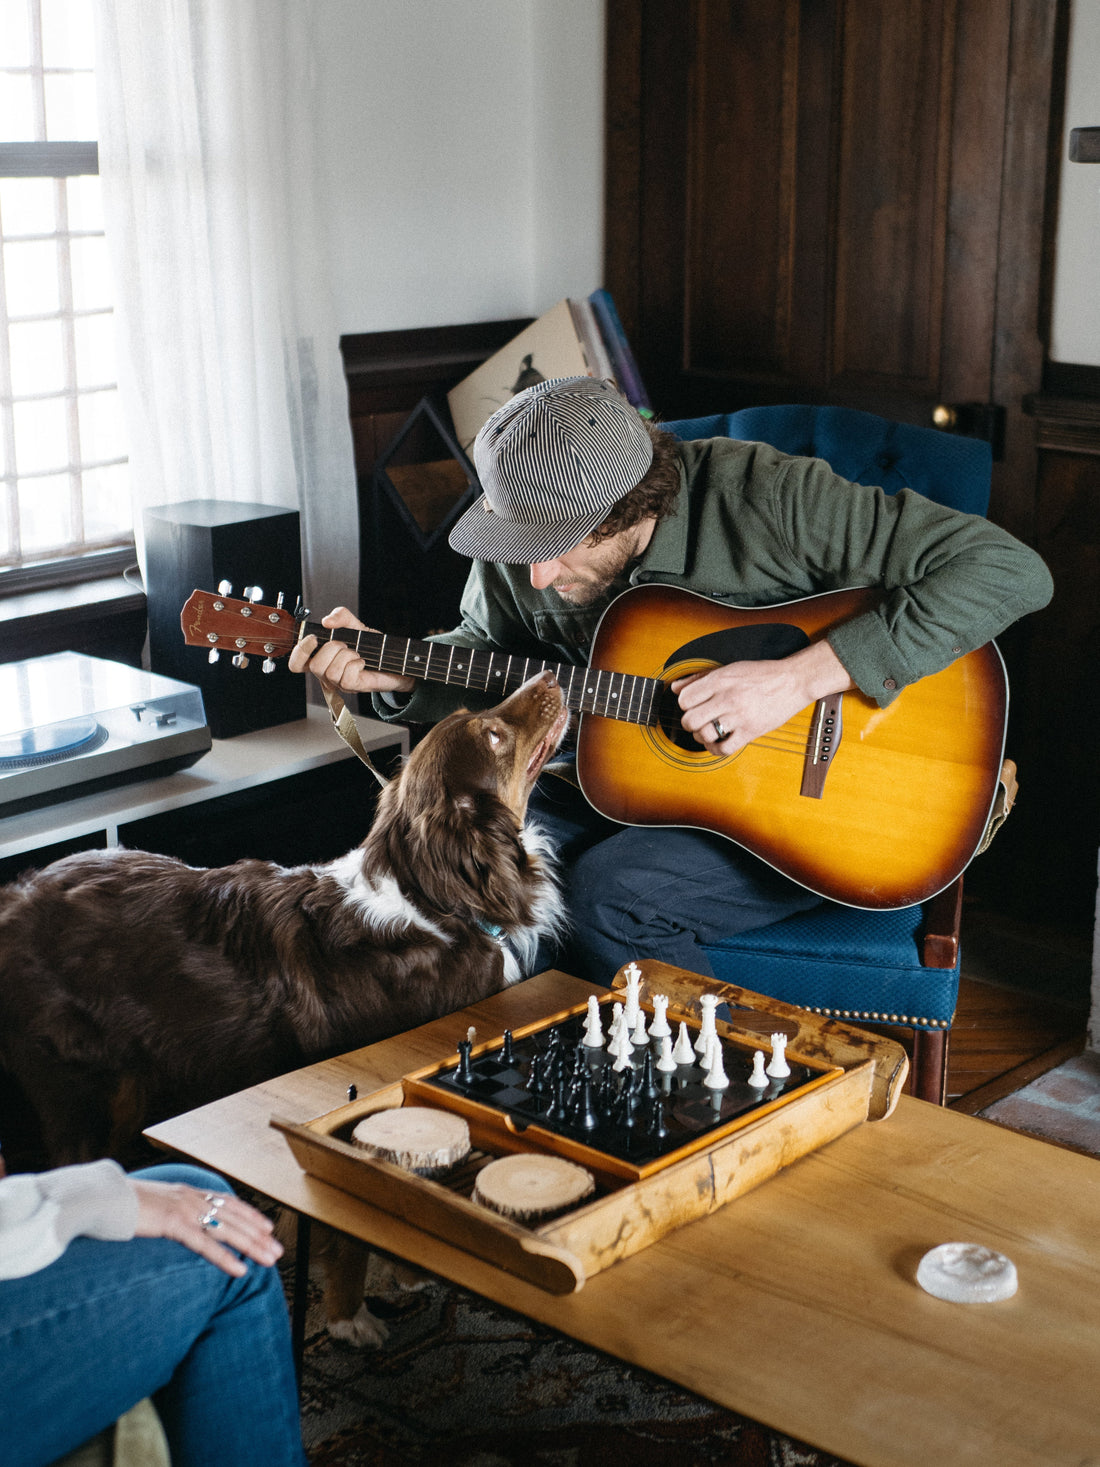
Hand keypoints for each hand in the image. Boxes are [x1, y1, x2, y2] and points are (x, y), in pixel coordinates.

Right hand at [131, 1180, 282, 1276]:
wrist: (101, 1195)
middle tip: (277, 1249)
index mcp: (187, 1192)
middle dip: (258, 1234)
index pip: (227, 1202)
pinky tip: (240, 1270)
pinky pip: (205, 1245)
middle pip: (234, 1217)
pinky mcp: (174, 1224)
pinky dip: (225, 1258)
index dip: (249, 1215)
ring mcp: (184, 1210)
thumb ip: (165, 1211)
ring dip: (251, 1246)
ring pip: (227, 1230)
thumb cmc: (119, 1203)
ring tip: (269, 1260)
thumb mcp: (149, 1204)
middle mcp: (191, 1198)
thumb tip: (169, 1218)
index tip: (267, 1226)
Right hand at [287, 606, 414, 696]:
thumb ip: (341, 617)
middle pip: (314, 666)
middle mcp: (326, 674)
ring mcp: (339, 683)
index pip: (296, 664)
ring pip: (330, 672)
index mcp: (321, 659)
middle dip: (332, 648)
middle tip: (346, 645)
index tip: (313, 638)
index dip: (300, 652)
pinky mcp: (353, 688)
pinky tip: (363, 662)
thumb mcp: (356, 626)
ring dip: (347, 656)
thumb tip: (326, 621)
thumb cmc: (372, 646)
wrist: (396, 659)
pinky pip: (346, 678)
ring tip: (357, 654)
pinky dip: (356, 664)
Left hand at [672, 641, 854, 753]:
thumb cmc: (760, 674)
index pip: (685, 698)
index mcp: (720, 680)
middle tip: (696, 722)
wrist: (792, 681)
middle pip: (690, 719)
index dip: (684, 704)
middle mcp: (727, 698)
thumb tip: (675, 687)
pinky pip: (724, 749)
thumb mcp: (728, 668)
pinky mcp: (751, 731)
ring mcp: (739, 716)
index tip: (692, 706)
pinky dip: (715, 750)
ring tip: (707, 732)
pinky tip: (717, 743)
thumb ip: (699, 678)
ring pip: (704, 735)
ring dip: (701, 737)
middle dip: (689, 723)